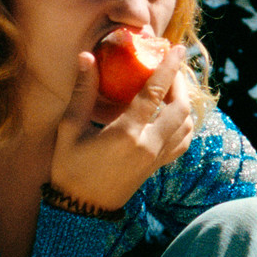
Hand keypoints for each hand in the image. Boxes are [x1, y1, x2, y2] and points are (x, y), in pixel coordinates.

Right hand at [49, 45, 193, 209]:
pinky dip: (185, 125)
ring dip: (185, 103)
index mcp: (126, 133)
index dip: (169, 67)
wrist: (81, 208)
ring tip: (173, 87)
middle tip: (172, 66)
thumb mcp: (70, 128)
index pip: (156, 93)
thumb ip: (82, 92)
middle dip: (180, 83)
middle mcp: (148, 146)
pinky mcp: (156, 167)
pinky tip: (173, 115)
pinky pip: (182, 143)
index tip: (176, 48)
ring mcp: (155, 158)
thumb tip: (87, 56)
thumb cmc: (70, 167)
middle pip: (181, 108)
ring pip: (186, 126)